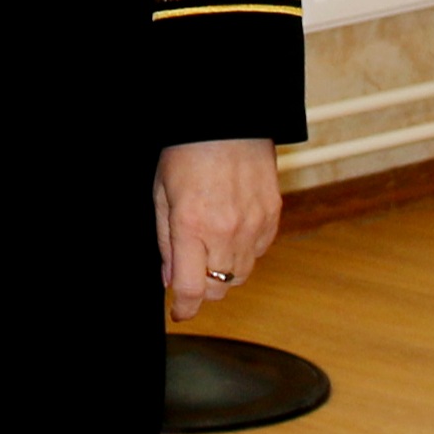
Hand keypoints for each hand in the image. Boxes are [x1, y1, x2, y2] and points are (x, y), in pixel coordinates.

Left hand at [156, 138, 281, 319]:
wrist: (228, 120)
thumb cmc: (186, 151)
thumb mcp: (161, 192)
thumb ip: (165, 241)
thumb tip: (170, 279)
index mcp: (192, 225)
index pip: (191, 289)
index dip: (183, 308)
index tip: (178, 313)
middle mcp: (226, 231)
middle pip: (218, 290)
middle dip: (201, 289)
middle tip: (189, 272)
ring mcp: (253, 226)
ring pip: (240, 276)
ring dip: (223, 273)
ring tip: (209, 245)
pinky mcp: (272, 217)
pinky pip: (258, 253)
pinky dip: (244, 253)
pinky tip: (231, 230)